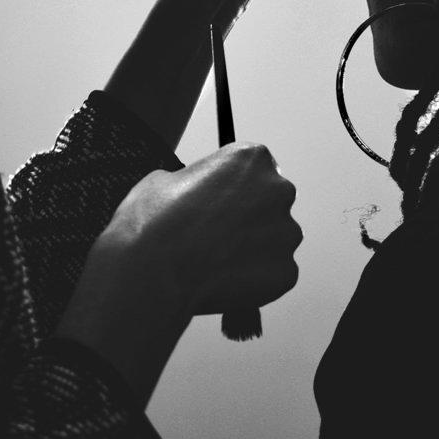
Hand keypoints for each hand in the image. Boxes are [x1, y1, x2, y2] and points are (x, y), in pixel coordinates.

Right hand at [96, 143, 301, 315]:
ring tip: (217, 260)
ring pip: (276, 239)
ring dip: (255, 248)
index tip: (221, 201)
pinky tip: (225, 280)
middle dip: (250, 216)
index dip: (235, 186)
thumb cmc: (155, 225)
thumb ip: (193, 180)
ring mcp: (285, 232)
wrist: (153, 276)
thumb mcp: (164, 180)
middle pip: (271, 201)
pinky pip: (274, 273)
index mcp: (250, 159)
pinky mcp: (285, 271)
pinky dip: (256, 279)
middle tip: (218, 233)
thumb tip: (191, 192)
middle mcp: (276, 190)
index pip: (255, 166)